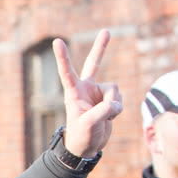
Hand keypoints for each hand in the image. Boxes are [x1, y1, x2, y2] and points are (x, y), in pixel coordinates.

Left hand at [53, 30, 122, 159]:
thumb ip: (103, 111)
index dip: (63, 57)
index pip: (67, 73)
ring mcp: (98, 93)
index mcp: (74, 93)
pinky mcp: (109, 100)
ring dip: (113, 105)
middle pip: (94, 64)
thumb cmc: (81, 136)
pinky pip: (120, 99)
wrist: (87, 147)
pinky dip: (117, 109)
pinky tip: (109, 118)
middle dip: (101, 48)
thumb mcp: (89, 125)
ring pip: (115, 89)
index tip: (57, 41)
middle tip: (106, 31)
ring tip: (103, 118)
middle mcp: (86, 89)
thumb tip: (115, 103)